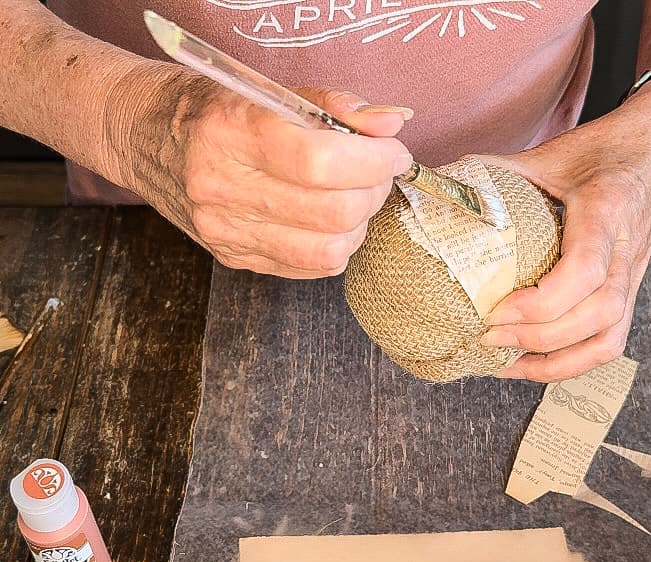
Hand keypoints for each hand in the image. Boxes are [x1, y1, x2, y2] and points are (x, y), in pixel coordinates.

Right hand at [102, 64, 412, 277]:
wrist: (141, 138)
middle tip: (377, 171)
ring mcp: (225, 231)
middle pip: (332, 212)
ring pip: (328, 249)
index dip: (373, 161)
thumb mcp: (267, 88)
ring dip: (360, 223)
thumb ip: (333, 107)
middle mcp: (221, 189)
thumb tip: (390, 126)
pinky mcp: (234, 258)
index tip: (393, 152)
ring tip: (355, 196)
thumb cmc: (209, 107)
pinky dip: (337, 244)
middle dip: (374, 191)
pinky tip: (329, 219)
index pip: (320, 162)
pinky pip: (311, 267)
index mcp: (228, 133)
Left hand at [479, 80, 650, 381]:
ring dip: (556, 359)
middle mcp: (627, 251)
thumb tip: (444, 188)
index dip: (540, 302)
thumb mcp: (551, 153)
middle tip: (489, 336)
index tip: (496, 310)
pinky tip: (533, 362)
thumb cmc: (607, 149)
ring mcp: (632, 276)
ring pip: (609, 338)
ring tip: (507, 361)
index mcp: (606, 210)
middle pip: (598, 314)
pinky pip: (611, 342)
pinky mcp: (630, 291)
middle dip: (539, 336)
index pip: (585, 271)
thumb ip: (499, 173)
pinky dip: (572, 363)